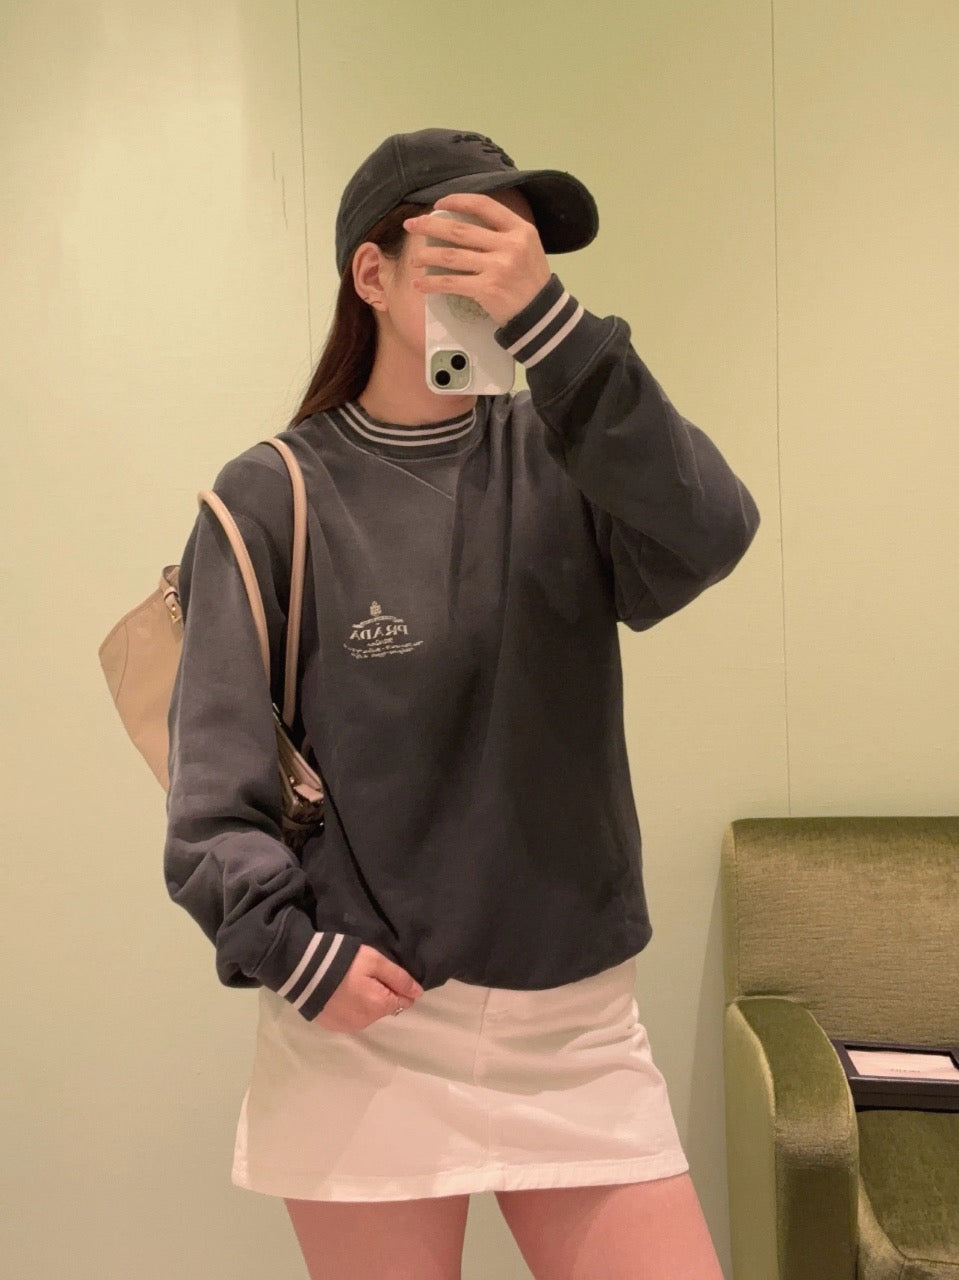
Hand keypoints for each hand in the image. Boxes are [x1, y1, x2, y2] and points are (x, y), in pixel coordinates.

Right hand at [311, 943, 424, 1031]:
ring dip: (365, 1001)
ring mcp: (347, 1027)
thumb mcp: (374, 961)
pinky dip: (349, 1008)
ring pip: (367, 1014)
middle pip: (384, 1008)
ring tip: (350, 982)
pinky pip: (350, 1018)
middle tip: (365, 974)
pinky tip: (340, 993)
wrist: (302, 971)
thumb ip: (398, 977)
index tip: (384, 973)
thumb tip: (418, 993)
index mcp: (379, 1007)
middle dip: (381, 993)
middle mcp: (366, 1022)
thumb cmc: (343, 962)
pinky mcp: (332, 1026)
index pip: (403, 1001)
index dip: (397, 986)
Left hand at [404, 191, 552, 327]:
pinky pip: (452, 283)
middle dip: (430, 226)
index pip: (483, 205)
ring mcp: (498, 267)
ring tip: (414, 259)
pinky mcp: (487, 289)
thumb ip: (502, 234)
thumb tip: (463, 227)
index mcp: (519, 229)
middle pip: (460, 230)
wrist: (542, 315)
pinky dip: (432, 283)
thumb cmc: (531, 280)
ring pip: (451, 256)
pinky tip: (420, 284)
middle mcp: (509, 245)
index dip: (457, 200)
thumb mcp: (526, 247)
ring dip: (427, 256)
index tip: (438, 204)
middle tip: (411, 225)